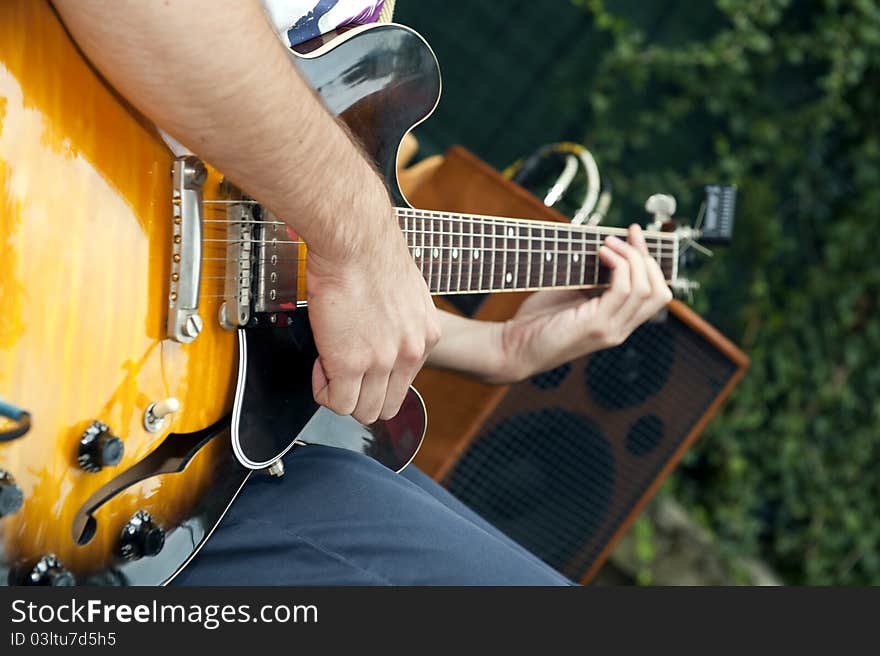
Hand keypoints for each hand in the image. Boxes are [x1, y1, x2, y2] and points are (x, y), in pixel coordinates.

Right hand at [306, 192, 440, 424]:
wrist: (354, 240)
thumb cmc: (370, 253)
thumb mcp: (405, 292)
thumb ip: (400, 321)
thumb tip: (381, 331)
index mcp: (426, 336)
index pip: (405, 383)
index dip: (377, 378)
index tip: (360, 359)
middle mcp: (410, 353)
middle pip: (388, 407)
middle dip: (360, 395)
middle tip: (341, 370)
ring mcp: (382, 362)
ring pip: (363, 411)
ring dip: (340, 394)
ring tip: (328, 364)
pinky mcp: (350, 363)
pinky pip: (336, 402)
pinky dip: (323, 390)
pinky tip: (320, 364)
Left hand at [495, 224, 672, 381]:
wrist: (512, 348)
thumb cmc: (537, 321)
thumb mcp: (571, 295)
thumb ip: (592, 281)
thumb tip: (605, 249)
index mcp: (616, 322)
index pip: (655, 293)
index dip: (649, 261)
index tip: (633, 235)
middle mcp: (619, 329)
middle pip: (659, 292)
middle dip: (646, 257)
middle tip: (626, 234)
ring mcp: (610, 330)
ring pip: (646, 289)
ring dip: (631, 257)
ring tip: (607, 242)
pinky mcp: (596, 325)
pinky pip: (623, 290)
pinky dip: (618, 265)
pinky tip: (601, 253)